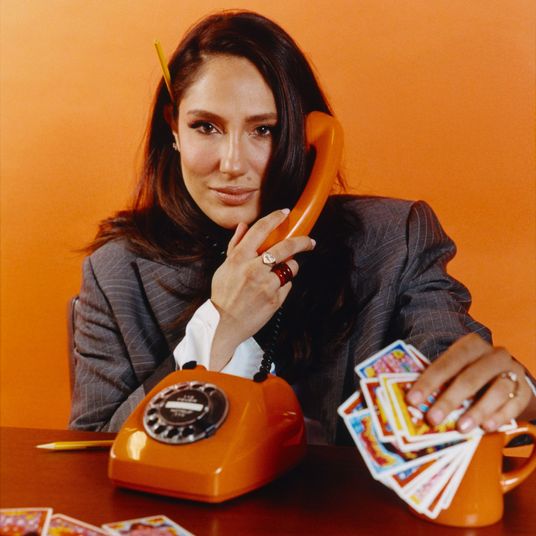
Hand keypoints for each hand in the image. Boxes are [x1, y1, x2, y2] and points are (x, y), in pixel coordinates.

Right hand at [210, 209, 314, 369]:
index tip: (285, 213)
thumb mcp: (225, 267)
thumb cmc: (223, 295)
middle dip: (302, 241)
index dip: (275, 218)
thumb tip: (243, 227)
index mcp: (239, 258)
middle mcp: (254, 269)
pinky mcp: (275, 299)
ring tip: (277, 274)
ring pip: (290, 267)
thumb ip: (235, 245)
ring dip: (288, 268)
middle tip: (309, 241)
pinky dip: (282, 285)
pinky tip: (271, 291)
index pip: (260, 230)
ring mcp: (266, 284)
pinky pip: (287, 285)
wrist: (224, 324)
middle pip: (286, 247)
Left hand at [406, 333, 532, 432]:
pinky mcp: (525, 389)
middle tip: (432, 419)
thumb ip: (441, 381)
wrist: (508, 376)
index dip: (429, 381)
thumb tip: (416, 401)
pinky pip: (514, 403)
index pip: (447, 362)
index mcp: (471, 345)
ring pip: (496, 390)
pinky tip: (486, 427)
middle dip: (449, 400)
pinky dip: (500, 416)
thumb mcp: (457, 370)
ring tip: (461, 427)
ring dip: (477, 411)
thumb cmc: (474, 373)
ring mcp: (512, 371)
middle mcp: (494, 354)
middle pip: (470, 377)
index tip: (413, 399)